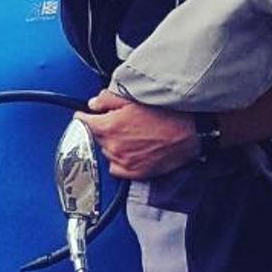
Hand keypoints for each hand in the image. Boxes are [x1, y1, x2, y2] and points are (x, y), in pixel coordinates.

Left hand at [83, 90, 200, 178]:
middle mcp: (112, 146)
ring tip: (130, 135)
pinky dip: (120, 160)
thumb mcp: (131, 98)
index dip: (84, 116)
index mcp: (107, 127)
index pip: (82, 122)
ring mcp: (123, 161)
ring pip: (106, 152)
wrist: (190, 131)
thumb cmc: (164, 113)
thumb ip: (105, 99)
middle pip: (95, 137)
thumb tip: (92, 104)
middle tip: (119, 122)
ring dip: (112, 144)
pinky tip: (132, 150)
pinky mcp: (135, 172)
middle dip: (103, 129)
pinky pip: (116, 168)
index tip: (86, 115)